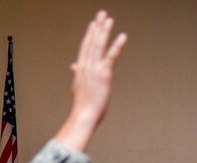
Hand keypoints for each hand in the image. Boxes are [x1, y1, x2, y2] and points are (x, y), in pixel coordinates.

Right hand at [56, 11, 127, 151]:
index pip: (85, 47)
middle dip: (97, 27)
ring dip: (104, 31)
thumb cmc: (83, 106)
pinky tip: (123, 36)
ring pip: (99, 45)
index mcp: (81, 69)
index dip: (89, 34)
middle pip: (92, 42)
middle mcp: (87, 66)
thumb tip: (74, 66)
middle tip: (102, 14)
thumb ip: (78, 74)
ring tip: (108, 19)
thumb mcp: (79, 87)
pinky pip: (111, 56)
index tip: (93, 24)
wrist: (84, 115)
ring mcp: (95, 69)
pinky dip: (117, 45)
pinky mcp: (104, 74)